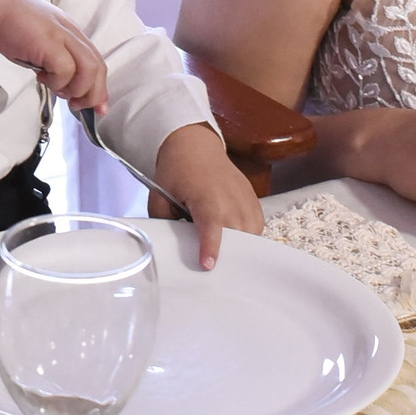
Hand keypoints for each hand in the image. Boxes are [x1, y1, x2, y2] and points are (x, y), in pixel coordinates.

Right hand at [0, 0, 108, 110]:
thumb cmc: (7, 25)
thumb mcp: (38, 41)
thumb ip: (53, 57)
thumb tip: (62, 84)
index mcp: (70, 30)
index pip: (95, 60)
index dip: (98, 85)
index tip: (95, 106)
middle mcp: (70, 31)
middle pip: (97, 67)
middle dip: (93, 94)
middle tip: (77, 107)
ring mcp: (61, 35)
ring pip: (88, 70)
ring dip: (75, 89)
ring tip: (56, 90)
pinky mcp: (50, 43)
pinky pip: (65, 70)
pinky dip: (57, 81)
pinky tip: (40, 77)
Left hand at [149, 124, 264, 268]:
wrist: (195, 145)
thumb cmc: (176, 170)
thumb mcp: (158, 196)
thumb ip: (163, 224)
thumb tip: (167, 248)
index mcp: (206, 198)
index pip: (212, 226)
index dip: (211, 248)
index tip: (208, 265)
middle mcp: (230, 199)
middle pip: (237, 236)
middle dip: (227, 255)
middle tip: (212, 269)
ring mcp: (245, 198)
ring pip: (250, 234)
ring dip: (239, 248)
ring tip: (225, 257)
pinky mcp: (253, 199)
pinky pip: (257, 226)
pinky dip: (249, 237)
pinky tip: (234, 241)